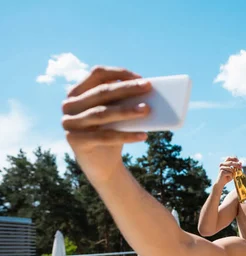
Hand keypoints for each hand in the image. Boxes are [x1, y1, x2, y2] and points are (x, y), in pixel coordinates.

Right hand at [62, 66, 151, 181]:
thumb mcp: (115, 114)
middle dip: (126, 89)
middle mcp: (69, 105)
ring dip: (127, 110)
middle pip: (101, 93)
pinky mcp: (75, 141)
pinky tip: (143, 135)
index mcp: (77, 92)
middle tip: (148, 87)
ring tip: (147, 110)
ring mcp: (69, 123)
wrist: (101, 164)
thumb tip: (146, 90)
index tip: (141, 78)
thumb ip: (122, 100)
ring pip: (102, 114)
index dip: (118, 73)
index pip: (97, 74)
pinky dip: (126, 136)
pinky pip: (105, 136)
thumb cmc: (111, 132)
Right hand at [217, 157, 241, 185]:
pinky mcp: (222, 172)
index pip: (228, 158)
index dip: (234, 158)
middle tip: (241, 167)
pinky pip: (230, 173)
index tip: (238, 160)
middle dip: (236, 164)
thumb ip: (236, 167)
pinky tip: (228, 177)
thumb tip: (240, 163)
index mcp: (224, 163)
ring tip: (231, 176)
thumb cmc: (227, 177)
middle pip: (231, 162)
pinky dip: (231, 176)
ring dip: (233, 173)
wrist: (221, 183)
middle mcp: (222, 164)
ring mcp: (221, 168)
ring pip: (231, 169)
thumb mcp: (232, 171)